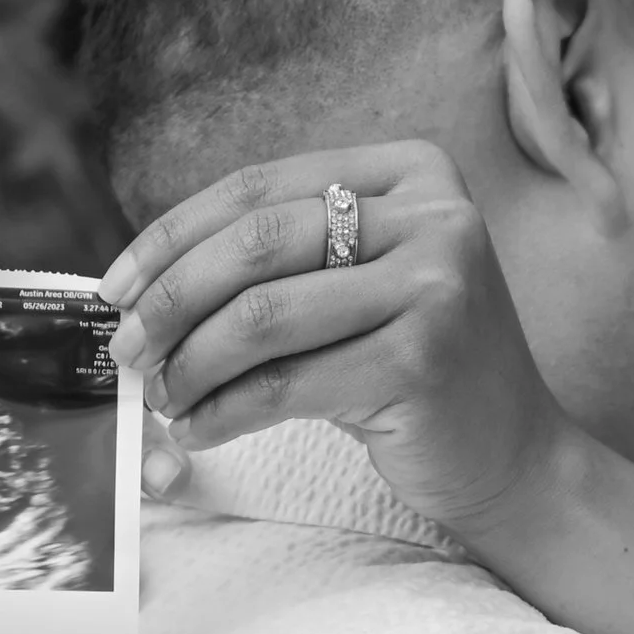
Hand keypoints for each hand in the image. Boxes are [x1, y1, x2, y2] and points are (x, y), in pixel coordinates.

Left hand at [101, 144, 569, 533]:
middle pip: (256, 242)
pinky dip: (225, 411)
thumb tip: (146, 279)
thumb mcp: (364, 286)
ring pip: (262, 314)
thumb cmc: (420, 373)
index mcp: (413, 172)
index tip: (115, 289)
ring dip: (192, 363)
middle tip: (127, 353)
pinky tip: (200, 429)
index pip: (260, 186)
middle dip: (171, 301)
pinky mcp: (423, 360)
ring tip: (165, 398)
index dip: (172, 237)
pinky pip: (286, 383)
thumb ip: (288, 256)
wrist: (519, 460)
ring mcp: (435, 285)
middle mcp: (434, 215)